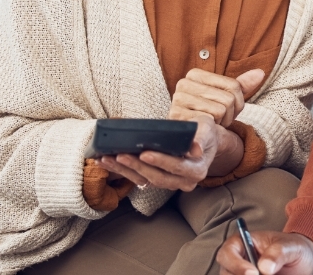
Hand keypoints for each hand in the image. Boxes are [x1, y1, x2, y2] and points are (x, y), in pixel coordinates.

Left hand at [98, 113, 228, 190]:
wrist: (205, 142)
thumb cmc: (204, 132)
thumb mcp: (207, 129)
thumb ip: (201, 138)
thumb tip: (196, 149)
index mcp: (197, 170)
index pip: (177, 167)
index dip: (160, 161)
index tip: (144, 153)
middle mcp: (184, 182)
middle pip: (157, 177)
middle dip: (137, 167)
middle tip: (119, 155)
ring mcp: (170, 183)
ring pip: (145, 181)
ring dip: (124, 171)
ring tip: (106, 159)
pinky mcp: (157, 181)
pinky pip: (138, 179)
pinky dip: (122, 171)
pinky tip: (108, 162)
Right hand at [171, 68, 265, 126]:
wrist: (192, 138)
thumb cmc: (210, 115)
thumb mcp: (226, 98)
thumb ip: (242, 85)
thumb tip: (260, 73)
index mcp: (195, 74)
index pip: (234, 86)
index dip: (237, 102)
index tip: (224, 109)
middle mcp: (184, 83)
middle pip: (228, 98)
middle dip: (228, 114)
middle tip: (215, 119)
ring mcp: (178, 99)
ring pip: (221, 109)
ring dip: (219, 122)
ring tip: (208, 123)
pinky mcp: (177, 116)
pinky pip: (210, 121)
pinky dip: (211, 127)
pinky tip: (202, 128)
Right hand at [216, 230, 312, 274]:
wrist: (303, 260)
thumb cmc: (293, 248)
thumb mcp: (291, 246)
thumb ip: (278, 252)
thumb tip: (264, 267)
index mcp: (242, 244)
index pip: (227, 253)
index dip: (236, 264)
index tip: (254, 272)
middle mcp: (238, 262)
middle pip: (226, 274)